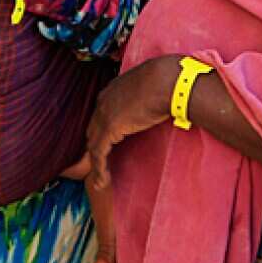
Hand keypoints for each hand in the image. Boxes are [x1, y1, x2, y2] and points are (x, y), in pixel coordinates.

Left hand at [78, 55, 181, 194]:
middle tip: (98, 167)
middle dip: (94, 150)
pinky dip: (99, 169)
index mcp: (112, 91)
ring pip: (93, 145)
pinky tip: (103, 181)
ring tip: (100, 182)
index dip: (102, 134)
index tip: (106, 148)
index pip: (101, 116)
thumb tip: (162, 100)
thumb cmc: (169, 80)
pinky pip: (98, 153)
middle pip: (92, 131)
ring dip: (95, 165)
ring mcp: (104, 114)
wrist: (168, 79)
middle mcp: (103, 102)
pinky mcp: (109, 128)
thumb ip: (148, 95)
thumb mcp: (153, 87)